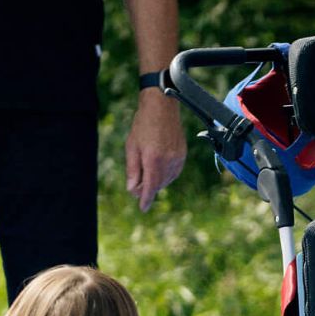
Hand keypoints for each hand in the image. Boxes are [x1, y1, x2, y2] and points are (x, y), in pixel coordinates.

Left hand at [124, 90, 186, 211]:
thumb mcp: (132, 147)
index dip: (146, 199)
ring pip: (167, 179)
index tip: (143, 208)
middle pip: (158, 184)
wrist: (162, 107)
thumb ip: (133, 170)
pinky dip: (166, 175)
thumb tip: (132, 189)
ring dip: (157, 181)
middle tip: (137, 185)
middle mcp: (168, 161)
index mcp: (153, 160)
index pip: (150, 187)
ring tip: (146, 172)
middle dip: (148, 188)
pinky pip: (174, 172)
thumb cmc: (143, 124)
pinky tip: (158, 169)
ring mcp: (178, 158)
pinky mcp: (182, 154)